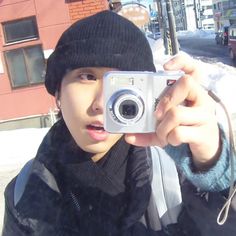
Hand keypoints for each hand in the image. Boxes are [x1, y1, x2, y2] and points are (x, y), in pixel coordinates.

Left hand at [125, 54, 220, 170]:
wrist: (204, 146)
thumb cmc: (183, 130)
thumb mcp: (165, 125)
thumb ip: (148, 128)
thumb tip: (128, 136)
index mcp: (192, 93)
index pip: (193, 68)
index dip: (180, 62)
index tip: (165, 67)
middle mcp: (201, 99)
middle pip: (186, 83)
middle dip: (165, 100)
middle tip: (157, 115)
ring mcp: (205, 115)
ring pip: (176, 113)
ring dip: (162, 128)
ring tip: (162, 134)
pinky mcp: (204, 132)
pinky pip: (178, 132)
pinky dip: (169, 138)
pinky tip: (172, 140)